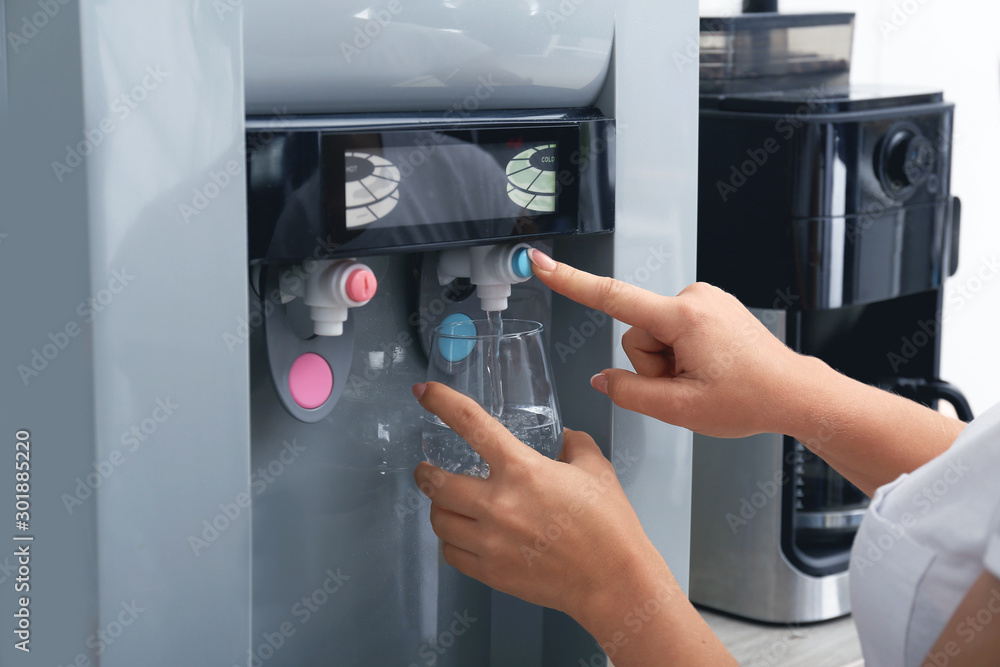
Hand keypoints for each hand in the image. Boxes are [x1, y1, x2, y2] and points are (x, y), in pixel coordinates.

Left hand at [411, 381, 667, 622]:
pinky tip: (462, 536)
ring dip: (438, 508)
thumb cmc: (609, 527)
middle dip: (425, 473)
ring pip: (439, 520)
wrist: (614, 582)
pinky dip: (451, 542)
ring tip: (447, 504)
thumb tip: (565, 437)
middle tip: (426, 470)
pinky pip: (451, 554)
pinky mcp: (491, 572)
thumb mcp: (597, 469)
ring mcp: (490, 541)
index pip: (471, 423)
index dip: (442, 402)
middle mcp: (498, 504)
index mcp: (522, 469)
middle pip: (435, 483)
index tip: (424, 393)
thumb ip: (575, 445)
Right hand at [529, 250, 811, 438]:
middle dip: (653, 364)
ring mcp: (704, 299)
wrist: (795, 394)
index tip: (541, 263)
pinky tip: (710, 367)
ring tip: (704, 377)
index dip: (570, 281)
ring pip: (654, 335)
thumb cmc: (750, 400)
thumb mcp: (679, 409)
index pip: (612, 297)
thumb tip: (602, 380)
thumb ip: (630, 393)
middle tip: (689, 384)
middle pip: (636, 334)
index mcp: (683, 317)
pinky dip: (683, 353)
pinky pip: (674, 330)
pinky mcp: (710, 306)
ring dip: (669, 362)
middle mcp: (693, 297)